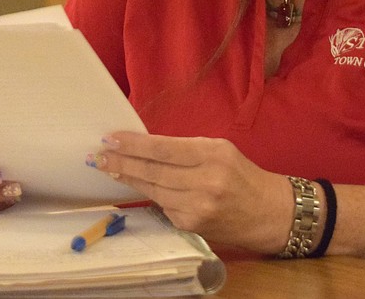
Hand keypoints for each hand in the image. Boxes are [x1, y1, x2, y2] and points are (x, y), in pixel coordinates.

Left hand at [88, 132, 293, 252]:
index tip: (111, 139)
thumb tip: (145, 146)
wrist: (268, 213)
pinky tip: (132, 185)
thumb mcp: (219, 149)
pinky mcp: (191, 225)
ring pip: (152, 190)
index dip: (133, 145)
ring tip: (106, 167)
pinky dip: (147, 195)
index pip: (163, 149)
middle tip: (97, 155)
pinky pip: (162, 206)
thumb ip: (185, 149)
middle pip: (152, 171)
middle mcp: (205, 182)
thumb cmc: (241, 174)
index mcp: (212, 155)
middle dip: (121, 162)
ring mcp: (197, 207)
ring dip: (126, 179)